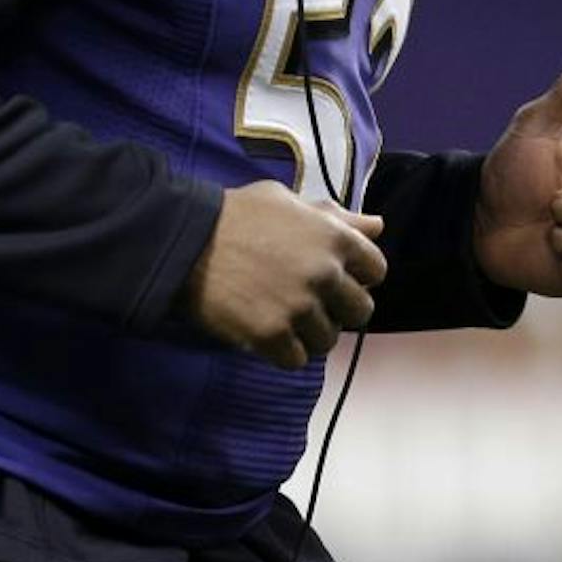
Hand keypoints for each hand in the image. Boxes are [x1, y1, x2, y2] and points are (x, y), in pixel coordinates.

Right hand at [185, 180, 386, 368]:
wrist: (183, 240)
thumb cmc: (235, 215)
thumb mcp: (285, 201)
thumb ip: (334, 217)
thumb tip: (378, 226)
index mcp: (333, 237)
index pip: (376, 270)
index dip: (355, 275)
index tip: (330, 277)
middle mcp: (324, 273)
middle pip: (359, 311)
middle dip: (336, 308)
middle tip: (305, 301)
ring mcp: (299, 307)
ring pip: (328, 340)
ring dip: (308, 332)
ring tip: (280, 316)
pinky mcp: (272, 335)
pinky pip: (297, 359)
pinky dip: (282, 351)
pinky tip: (263, 331)